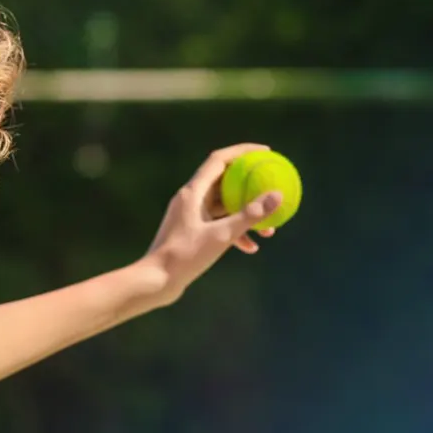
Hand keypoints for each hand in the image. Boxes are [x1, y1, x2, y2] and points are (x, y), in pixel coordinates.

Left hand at [138, 144, 284, 305]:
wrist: (156, 281)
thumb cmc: (185, 257)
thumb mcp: (222, 236)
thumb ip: (250, 215)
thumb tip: (277, 195)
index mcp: (193, 192)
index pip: (220, 159)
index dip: (243, 151)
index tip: (266, 152)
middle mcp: (190, 199)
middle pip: (225, 181)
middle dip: (250, 185)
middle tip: (271, 184)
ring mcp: (190, 216)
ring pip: (224, 207)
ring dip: (246, 215)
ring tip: (269, 230)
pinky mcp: (192, 232)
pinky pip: (218, 225)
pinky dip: (235, 232)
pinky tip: (251, 248)